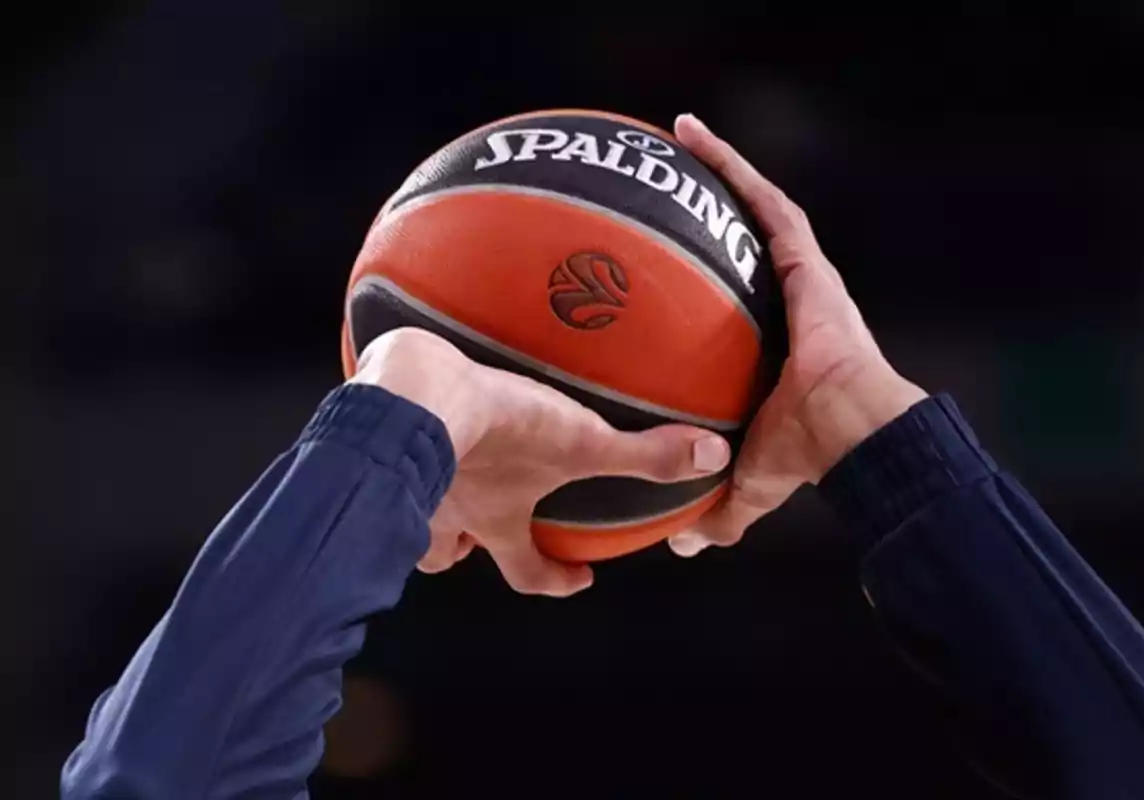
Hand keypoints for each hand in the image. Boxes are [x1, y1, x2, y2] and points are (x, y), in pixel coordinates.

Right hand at [351, 328, 731, 594]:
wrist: (414, 394)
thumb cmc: (496, 431)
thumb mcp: (581, 442)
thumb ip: (644, 455)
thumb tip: (713, 459)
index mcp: (496, 522)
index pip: (528, 573)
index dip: (556, 582)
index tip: (578, 578)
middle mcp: (448, 516)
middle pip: (446, 557)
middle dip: (464, 550)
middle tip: (479, 532)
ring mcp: (407, 485)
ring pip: (410, 517)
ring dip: (426, 507)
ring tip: (437, 479)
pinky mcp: (378, 438)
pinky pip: (381, 455)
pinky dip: (398, 448)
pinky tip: (414, 417)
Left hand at [668, 114, 928, 556]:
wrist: (853, 434)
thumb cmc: (809, 454)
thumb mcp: (748, 479)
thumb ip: (718, 508)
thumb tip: (683, 544)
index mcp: (774, 340)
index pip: (737, 293)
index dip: (709, 270)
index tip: (673, 258)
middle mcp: (788, 297)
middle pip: (746, 237)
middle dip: (712, 203)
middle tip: (667, 177)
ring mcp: (801, 273)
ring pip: (756, 206)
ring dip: (719, 167)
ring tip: (679, 134)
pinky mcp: (806, 260)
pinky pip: (766, 202)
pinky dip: (733, 169)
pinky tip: (696, 138)